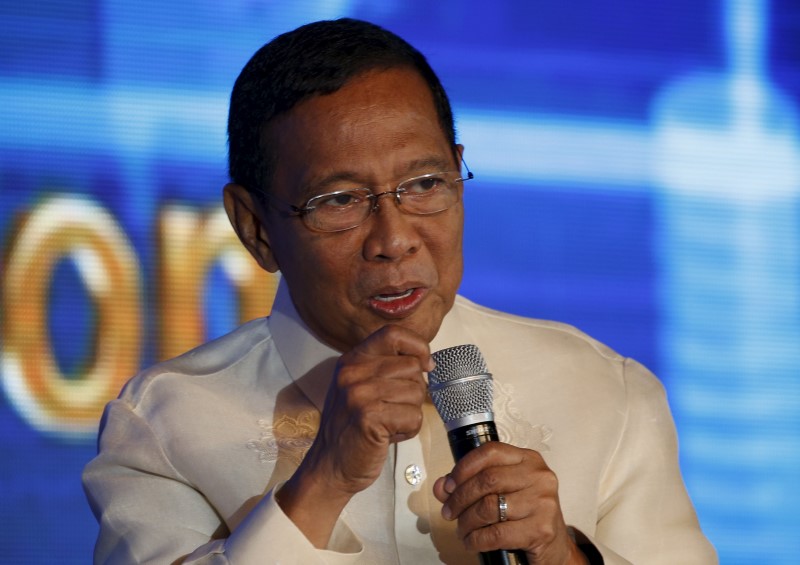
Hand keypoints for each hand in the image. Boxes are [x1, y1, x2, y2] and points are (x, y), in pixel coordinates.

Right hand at [277, 324, 432, 545]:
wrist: (329, 467)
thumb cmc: (352, 429)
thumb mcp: (360, 387)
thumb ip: (385, 369)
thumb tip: (426, 361)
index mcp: (352, 360)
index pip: (393, 334)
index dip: (417, 346)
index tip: (425, 364)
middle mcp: (353, 372)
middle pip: (412, 367)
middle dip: (414, 391)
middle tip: (393, 409)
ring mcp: (359, 394)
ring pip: (416, 392)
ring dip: (410, 413)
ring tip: (388, 423)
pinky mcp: (368, 417)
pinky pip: (413, 416)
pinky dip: (408, 430)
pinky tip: (388, 435)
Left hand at [433, 442, 586, 563]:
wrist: (554, 547)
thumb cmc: (524, 515)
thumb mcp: (500, 493)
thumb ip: (469, 486)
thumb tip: (441, 487)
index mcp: (528, 459)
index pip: (490, 452)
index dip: (463, 467)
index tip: (448, 485)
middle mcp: (539, 476)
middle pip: (487, 480)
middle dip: (460, 498)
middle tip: (448, 512)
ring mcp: (543, 502)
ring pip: (489, 507)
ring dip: (466, 522)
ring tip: (461, 529)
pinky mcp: (541, 529)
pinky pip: (496, 533)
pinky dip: (476, 540)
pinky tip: (471, 542)